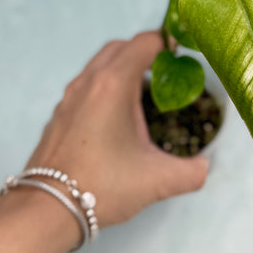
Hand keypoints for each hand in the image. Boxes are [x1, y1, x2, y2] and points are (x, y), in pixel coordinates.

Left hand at [26, 32, 208, 227]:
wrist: (46, 210)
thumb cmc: (102, 186)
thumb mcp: (157, 181)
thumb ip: (191, 172)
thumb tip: (206, 167)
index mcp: (114, 84)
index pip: (144, 43)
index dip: (166, 42)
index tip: (182, 54)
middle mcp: (89, 82)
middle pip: (120, 47)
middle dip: (144, 51)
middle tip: (165, 71)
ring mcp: (69, 97)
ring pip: (99, 64)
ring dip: (121, 66)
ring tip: (142, 92)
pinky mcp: (59, 114)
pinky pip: (86, 84)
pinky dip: (104, 85)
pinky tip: (115, 116)